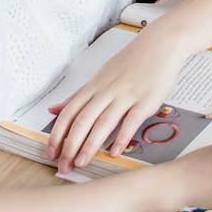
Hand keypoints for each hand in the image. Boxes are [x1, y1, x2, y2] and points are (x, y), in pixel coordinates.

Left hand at [45, 30, 187, 172]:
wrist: (160, 44)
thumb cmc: (130, 62)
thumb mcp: (100, 76)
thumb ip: (78, 96)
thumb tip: (53, 109)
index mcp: (94, 86)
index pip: (69, 112)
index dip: (57, 134)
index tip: (51, 153)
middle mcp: (107, 91)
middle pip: (83, 120)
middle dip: (70, 146)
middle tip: (64, 166)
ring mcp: (126, 96)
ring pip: (103, 122)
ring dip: (90, 145)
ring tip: (81, 163)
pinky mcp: (146, 101)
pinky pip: (131, 121)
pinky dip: (122, 138)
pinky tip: (115, 152)